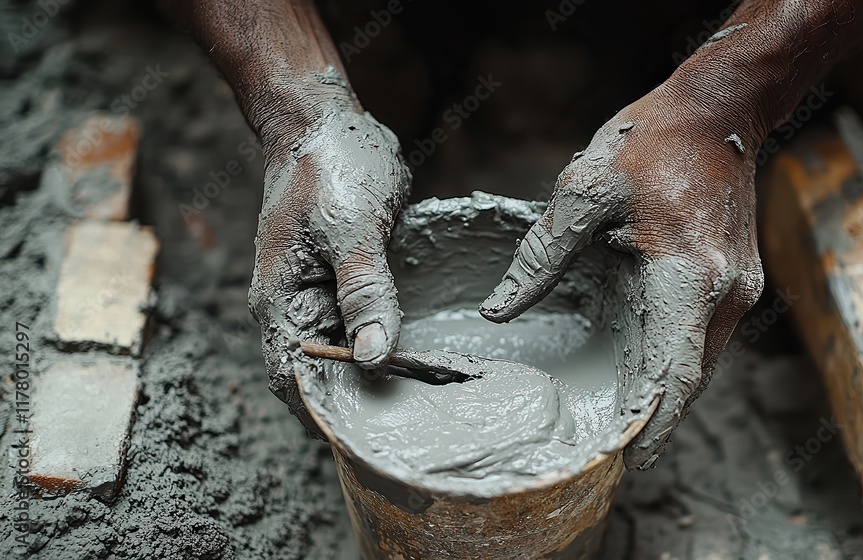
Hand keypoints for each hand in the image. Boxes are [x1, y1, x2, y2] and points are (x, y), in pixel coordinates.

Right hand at [249, 93, 410, 434]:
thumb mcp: (351, 229)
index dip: (328, 414)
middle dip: (362, 401)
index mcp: (281, 303)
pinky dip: (390, 343)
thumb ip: (364, 292)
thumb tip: (373, 356)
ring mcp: (323, 296)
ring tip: (426, 396)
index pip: (295, 381)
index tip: (374, 434)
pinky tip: (423, 356)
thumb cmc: (329, 167)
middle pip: (325, 375)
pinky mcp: (349, 282)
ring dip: (380, 375)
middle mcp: (297, 308)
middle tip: (416, 421)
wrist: (330, 122)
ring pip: (349, 353)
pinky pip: (368, 325)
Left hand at [479, 85, 763, 468]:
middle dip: (652, 422)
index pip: (674, 376)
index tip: (626, 465)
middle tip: (608, 454)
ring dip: (661, 394)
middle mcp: (724, 294)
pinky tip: (636, 370)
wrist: (718, 110)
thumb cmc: (651, 142)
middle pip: (689, 380)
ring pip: (698, 363)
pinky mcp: (732, 280)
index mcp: (689, 277)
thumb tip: (500, 310)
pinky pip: (699, 337)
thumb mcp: (583, 192)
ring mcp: (736, 289)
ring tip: (617, 423)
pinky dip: (669, 362)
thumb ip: (541, 258)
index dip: (652, 427)